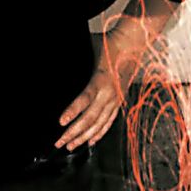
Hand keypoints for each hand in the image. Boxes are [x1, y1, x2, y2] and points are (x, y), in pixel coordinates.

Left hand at [54, 30, 134, 152]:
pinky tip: (90, 141)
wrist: (131, 44)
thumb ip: (76, 62)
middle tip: (59, 142)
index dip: (73, 112)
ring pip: (99, 124)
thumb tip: (59, 67)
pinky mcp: (120, 102)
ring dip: (84, 137)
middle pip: (90, 118)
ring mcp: (116, 99)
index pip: (85, 100)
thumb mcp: (88, 49)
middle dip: (74, 133)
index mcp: (101, 80)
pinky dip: (99, 133)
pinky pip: (109, 122)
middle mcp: (110, 93)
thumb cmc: (108, 44)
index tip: (61, 121)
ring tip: (70, 146)